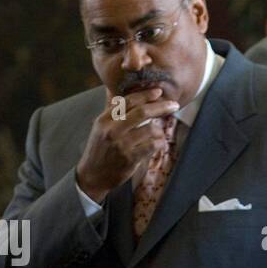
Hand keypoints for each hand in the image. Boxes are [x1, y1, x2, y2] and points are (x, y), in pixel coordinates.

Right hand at [76, 86, 179, 202]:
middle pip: (141, 112)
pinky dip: (159, 143)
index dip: (145, 95)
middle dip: (160, 107)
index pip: (127, 101)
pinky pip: (152, 146)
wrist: (92, 176)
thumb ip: (111, 111)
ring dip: (159, 130)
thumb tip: (115, 92)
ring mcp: (122, 145)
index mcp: (104, 119)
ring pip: (150, 129)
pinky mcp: (130, 158)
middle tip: (174, 105)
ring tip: (158, 134)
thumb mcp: (100, 128)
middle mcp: (112, 130)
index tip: (158, 92)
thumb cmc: (99, 150)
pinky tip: (159, 144)